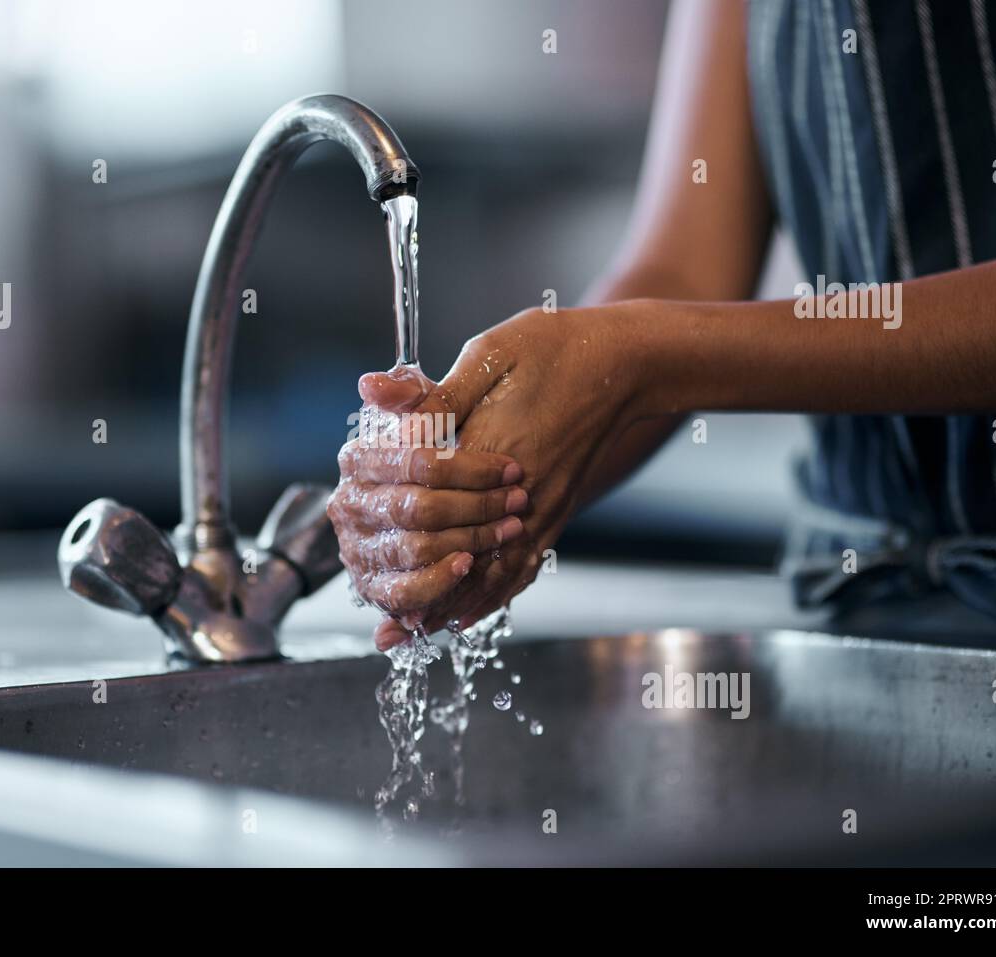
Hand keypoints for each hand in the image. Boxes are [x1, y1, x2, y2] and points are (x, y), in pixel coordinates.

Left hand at [337, 303, 653, 648]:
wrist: (626, 362)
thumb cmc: (556, 350)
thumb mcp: (489, 357)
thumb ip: (429, 392)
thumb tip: (369, 391)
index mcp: (491, 453)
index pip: (433, 510)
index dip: (402, 545)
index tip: (372, 571)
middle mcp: (518, 492)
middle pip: (464, 556)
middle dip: (426, 591)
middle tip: (391, 629)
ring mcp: (542, 506)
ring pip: (495, 571)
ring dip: (457, 602)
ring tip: (422, 632)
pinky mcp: (557, 508)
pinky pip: (525, 563)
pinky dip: (496, 591)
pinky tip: (474, 611)